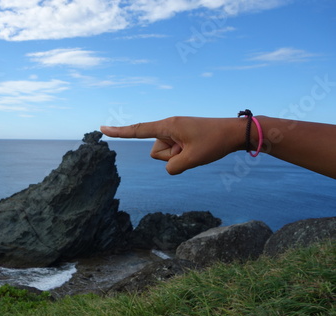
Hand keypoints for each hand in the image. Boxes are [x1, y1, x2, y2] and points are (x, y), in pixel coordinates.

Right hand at [101, 117, 243, 174]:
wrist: (235, 133)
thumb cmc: (215, 143)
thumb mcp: (192, 159)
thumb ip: (172, 168)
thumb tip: (168, 167)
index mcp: (167, 126)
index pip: (137, 131)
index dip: (119, 132)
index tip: (102, 129)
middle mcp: (168, 127)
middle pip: (156, 152)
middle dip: (171, 156)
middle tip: (192, 149)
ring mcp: (175, 132)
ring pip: (166, 154)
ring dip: (180, 156)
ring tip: (197, 149)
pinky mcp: (181, 136)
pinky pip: (175, 152)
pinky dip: (184, 154)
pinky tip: (198, 148)